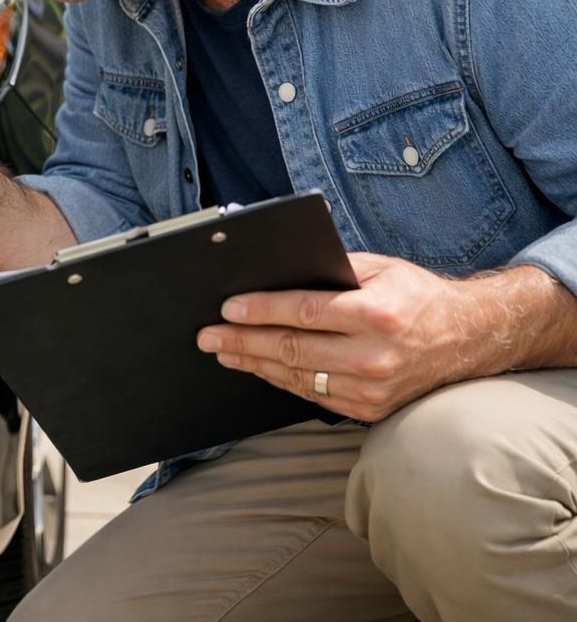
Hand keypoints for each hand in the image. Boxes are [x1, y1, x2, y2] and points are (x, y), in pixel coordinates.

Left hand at [196, 251, 486, 421]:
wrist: (469, 338)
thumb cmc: (417, 295)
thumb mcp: (380, 268)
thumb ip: (332, 269)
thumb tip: (277, 271)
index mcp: (376, 314)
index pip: (304, 313)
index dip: (261, 311)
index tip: (228, 309)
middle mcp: (375, 356)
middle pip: (292, 350)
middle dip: (243, 342)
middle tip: (208, 336)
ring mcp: (373, 389)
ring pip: (298, 377)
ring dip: (255, 364)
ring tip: (224, 352)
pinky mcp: (371, 409)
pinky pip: (314, 396)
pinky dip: (282, 381)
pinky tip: (259, 368)